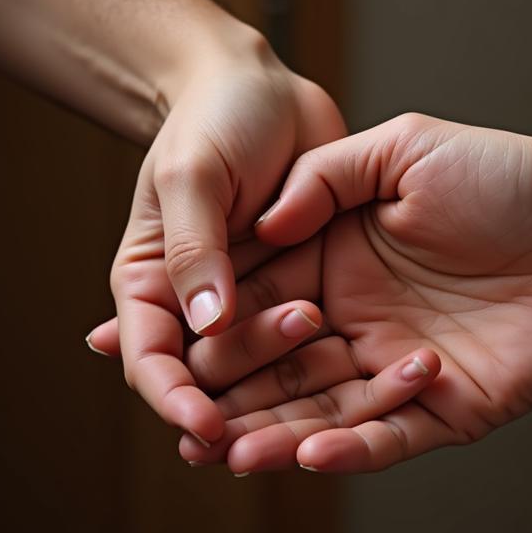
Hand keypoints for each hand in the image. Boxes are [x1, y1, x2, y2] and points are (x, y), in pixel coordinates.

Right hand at [95, 27, 344, 445]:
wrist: (274, 94)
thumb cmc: (218, 120)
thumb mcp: (197, 174)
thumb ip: (196, 247)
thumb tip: (203, 324)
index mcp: (159, 283)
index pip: (153, 358)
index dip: (175, 399)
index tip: (205, 426)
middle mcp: (210, 308)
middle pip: (215, 382)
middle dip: (238, 413)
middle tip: (272, 416)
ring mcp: (264, 309)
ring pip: (273, 382)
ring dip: (292, 414)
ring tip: (324, 438)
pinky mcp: (318, 304)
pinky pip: (327, 356)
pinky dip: (345, 380)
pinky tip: (378, 389)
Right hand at [173, 113, 531, 471]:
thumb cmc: (508, 174)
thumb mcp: (402, 149)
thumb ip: (325, 179)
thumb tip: (262, 226)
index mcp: (339, 264)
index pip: (256, 304)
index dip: (207, 328)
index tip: (142, 345)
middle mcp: (361, 320)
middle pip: (279, 370)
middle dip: (230, 397)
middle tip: (180, 422)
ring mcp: (402, 367)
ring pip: (323, 411)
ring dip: (275, 434)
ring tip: (228, 451)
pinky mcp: (450, 406)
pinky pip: (390, 435)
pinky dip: (349, 446)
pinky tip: (305, 450)